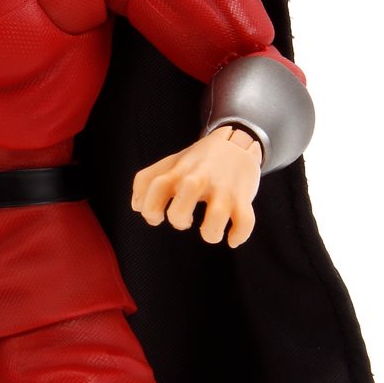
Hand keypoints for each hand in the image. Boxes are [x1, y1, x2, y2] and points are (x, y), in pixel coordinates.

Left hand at [131, 128, 262, 247]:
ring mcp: (224, 188)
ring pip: (218, 214)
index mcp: (179, 171)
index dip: (150, 209)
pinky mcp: (243, 198)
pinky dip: (239, 236)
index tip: (157, 217)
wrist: (238, 143)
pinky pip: (246, 221)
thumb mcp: (170, 164)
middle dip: (179, 217)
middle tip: (183, 220)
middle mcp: (201, 177)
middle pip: (187, 192)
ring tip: (210, 232)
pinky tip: (231, 239)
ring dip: (211, 233)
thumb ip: (146, 180)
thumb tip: (137, 206)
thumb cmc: (198, 162)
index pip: (155, 186)